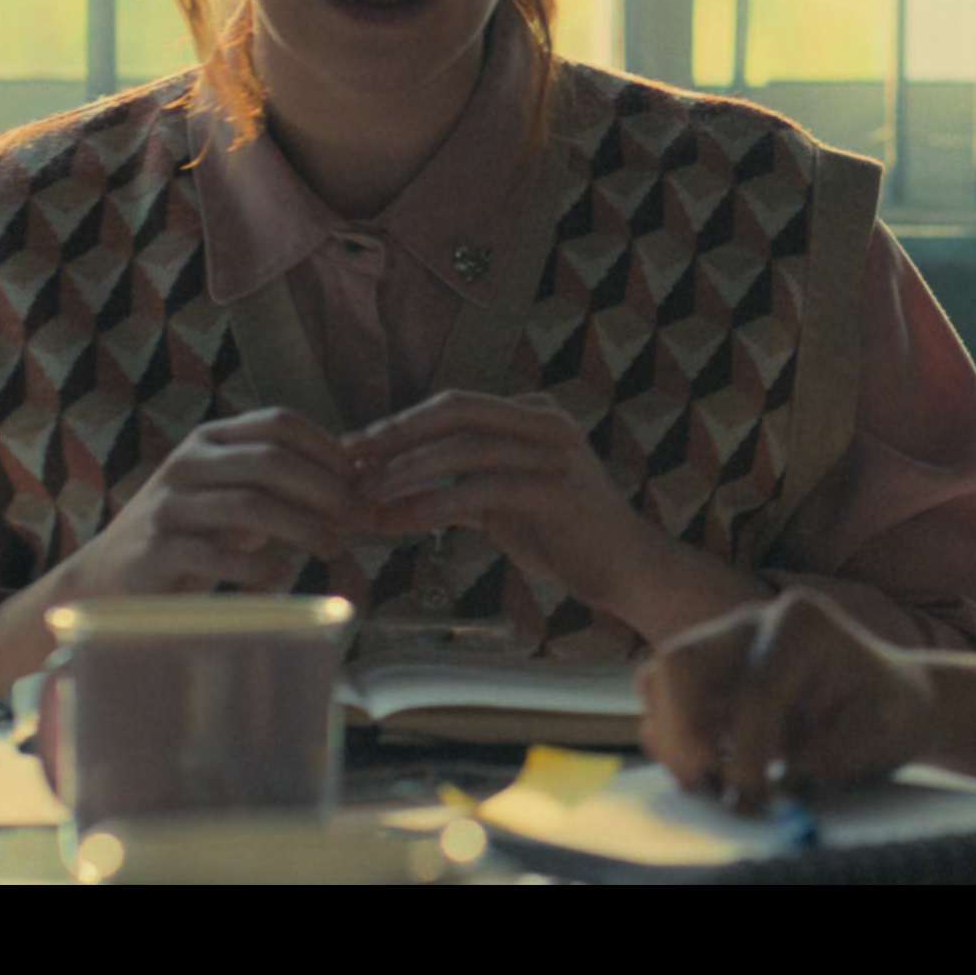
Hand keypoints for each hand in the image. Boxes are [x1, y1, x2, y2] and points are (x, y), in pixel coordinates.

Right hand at [54, 407, 366, 600]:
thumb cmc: (190, 533)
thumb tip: (360, 483)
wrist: (108, 576)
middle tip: (356, 518)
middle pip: (271, 461)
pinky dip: (259, 565)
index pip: (278, 423)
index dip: (326, 448)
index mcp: (209, 440)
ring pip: (249, 505)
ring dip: (303, 527)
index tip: (359, 480)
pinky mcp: (155, 550)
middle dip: (325, 489)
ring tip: (333, 548)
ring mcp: (168, 505)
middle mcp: (186, 463)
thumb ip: (281, 484)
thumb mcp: (231, 495)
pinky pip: (217, 554)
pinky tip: (281, 576)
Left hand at [344, 390, 652, 593]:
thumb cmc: (563, 538)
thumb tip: (383, 498)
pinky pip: (483, 488)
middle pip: (456, 410)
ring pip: (465, 446)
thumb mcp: (501, 504)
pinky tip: (404, 521)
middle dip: (396, 433)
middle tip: (350, 458)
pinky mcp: (557, 488)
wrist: (626, 568)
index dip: (401, 424)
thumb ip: (453, 491)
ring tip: (367, 494)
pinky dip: (437, 502)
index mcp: (533, 415)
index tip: (355, 449)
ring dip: (408, 470)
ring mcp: (555, 452)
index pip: (455, 406)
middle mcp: (547, 422)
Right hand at [640, 593, 937, 814]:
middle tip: (705, 784)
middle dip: (684, 729)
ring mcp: (722, 644)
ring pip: (660, 678)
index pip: (753, 687)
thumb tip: (788, 776)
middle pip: (682, 661)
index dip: (746, 750)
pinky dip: (669, 740)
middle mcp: (753, 621)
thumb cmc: (885, 718)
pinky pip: (659, 700)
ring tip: (706, 782)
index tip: (755, 796)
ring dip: (672, 738)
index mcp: (804, 623)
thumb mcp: (880, 735)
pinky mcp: (704, 676)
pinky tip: (706, 771)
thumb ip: (835, 755)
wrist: (887, 707)